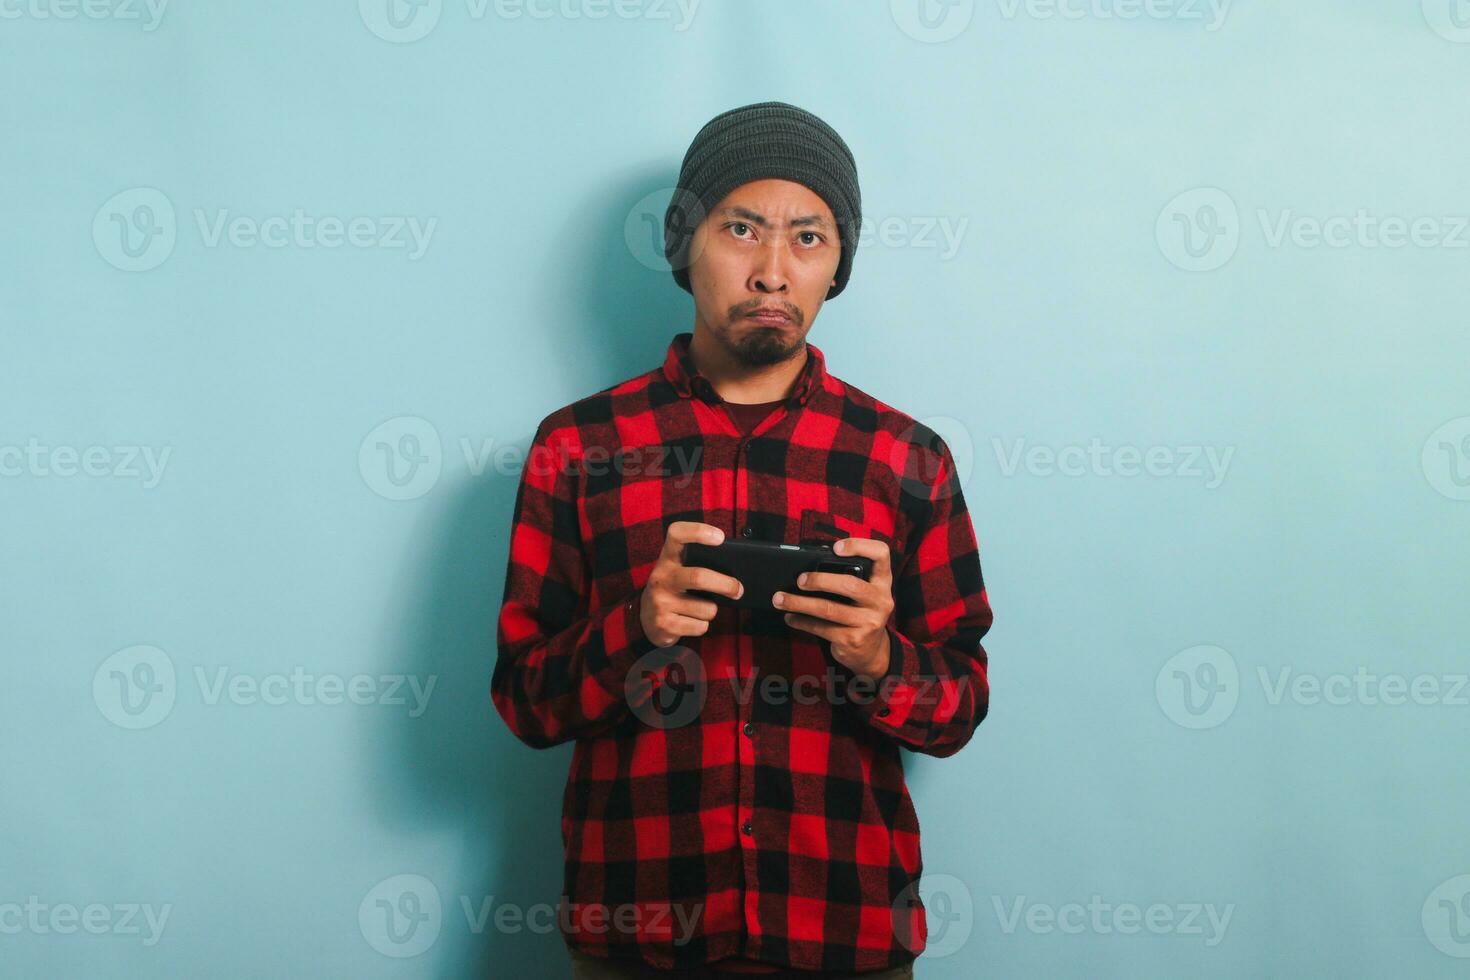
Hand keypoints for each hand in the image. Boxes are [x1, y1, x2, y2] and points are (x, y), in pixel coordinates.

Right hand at [639, 522, 743, 646]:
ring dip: (711, 610)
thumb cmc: (673, 589)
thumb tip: (734, 573)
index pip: (677, 534)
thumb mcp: (678, 571)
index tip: (720, 537)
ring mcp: (660, 601)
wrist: (645, 619)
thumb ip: (698, 565)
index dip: (699, 531)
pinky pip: (700, 626)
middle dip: (726, 585)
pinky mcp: (664, 624)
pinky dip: (703, 625)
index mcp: (667, 558)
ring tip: (700, 608)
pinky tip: (690, 621)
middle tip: (738, 589)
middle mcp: (661, 577)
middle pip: (699, 577)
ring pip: (706, 608)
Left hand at [773, 537, 894, 679]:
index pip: (881, 554)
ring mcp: (868, 622)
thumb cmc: (860, 612)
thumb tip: (809, 564)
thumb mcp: (863, 593)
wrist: (871, 652)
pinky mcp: (853, 640)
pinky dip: (801, 621)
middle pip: (850, 585)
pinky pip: (821, 628)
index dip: (860, 546)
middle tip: (799, 580)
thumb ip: (848, 576)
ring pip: (829, 609)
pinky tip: (790, 617)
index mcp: (882, 582)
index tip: (836, 547)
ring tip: (780, 599)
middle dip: (820, 581)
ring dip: (800, 603)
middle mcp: (880, 601)